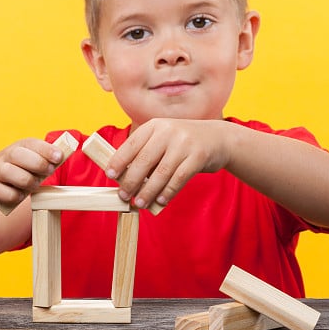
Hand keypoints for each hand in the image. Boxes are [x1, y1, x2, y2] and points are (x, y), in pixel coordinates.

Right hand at [0, 138, 62, 209]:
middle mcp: (5, 156)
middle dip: (37, 163)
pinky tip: (17, 196)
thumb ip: (45, 160)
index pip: (31, 143)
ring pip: (10, 173)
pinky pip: (3, 192)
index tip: (59, 157)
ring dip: (26, 182)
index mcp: (19, 147)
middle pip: (18, 154)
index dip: (46, 149)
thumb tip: (62, 157)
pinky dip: (14, 196)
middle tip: (49, 172)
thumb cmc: (16, 173)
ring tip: (32, 186)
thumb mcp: (30, 164)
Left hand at [106, 119, 229, 208]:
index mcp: (154, 126)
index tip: (110, 175)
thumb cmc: (183, 144)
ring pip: (161, 172)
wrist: (218, 138)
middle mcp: (168, 131)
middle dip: (131, 180)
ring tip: (140, 203)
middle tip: (124, 195)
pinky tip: (160, 201)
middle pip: (144, 160)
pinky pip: (179, 178)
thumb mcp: (163, 139)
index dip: (119, 160)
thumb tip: (123, 177)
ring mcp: (184, 143)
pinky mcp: (198, 156)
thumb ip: (146, 153)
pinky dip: (168, 192)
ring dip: (148, 191)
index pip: (132, 144)